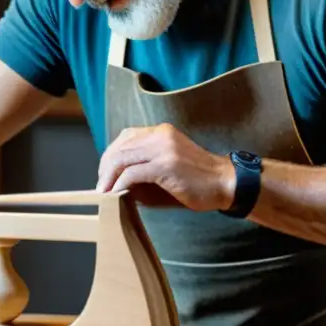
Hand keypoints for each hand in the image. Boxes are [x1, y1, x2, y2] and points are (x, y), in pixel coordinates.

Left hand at [95, 123, 235, 211]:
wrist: (225, 182)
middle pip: (120, 147)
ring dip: (109, 176)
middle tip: (100, 185)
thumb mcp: (168, 163)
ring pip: (122, 157)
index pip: (126, 137)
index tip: (105, 173)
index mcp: (160, 132)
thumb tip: (117, 177)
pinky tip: (117, 194)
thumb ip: (145, 163)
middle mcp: (160, 135)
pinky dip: (120, 184)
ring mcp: (163, 149)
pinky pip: (133, 173)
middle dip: (105, 167)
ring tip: (104, 191)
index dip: (110, 155)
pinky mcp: (166, 165)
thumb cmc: (198, 178)